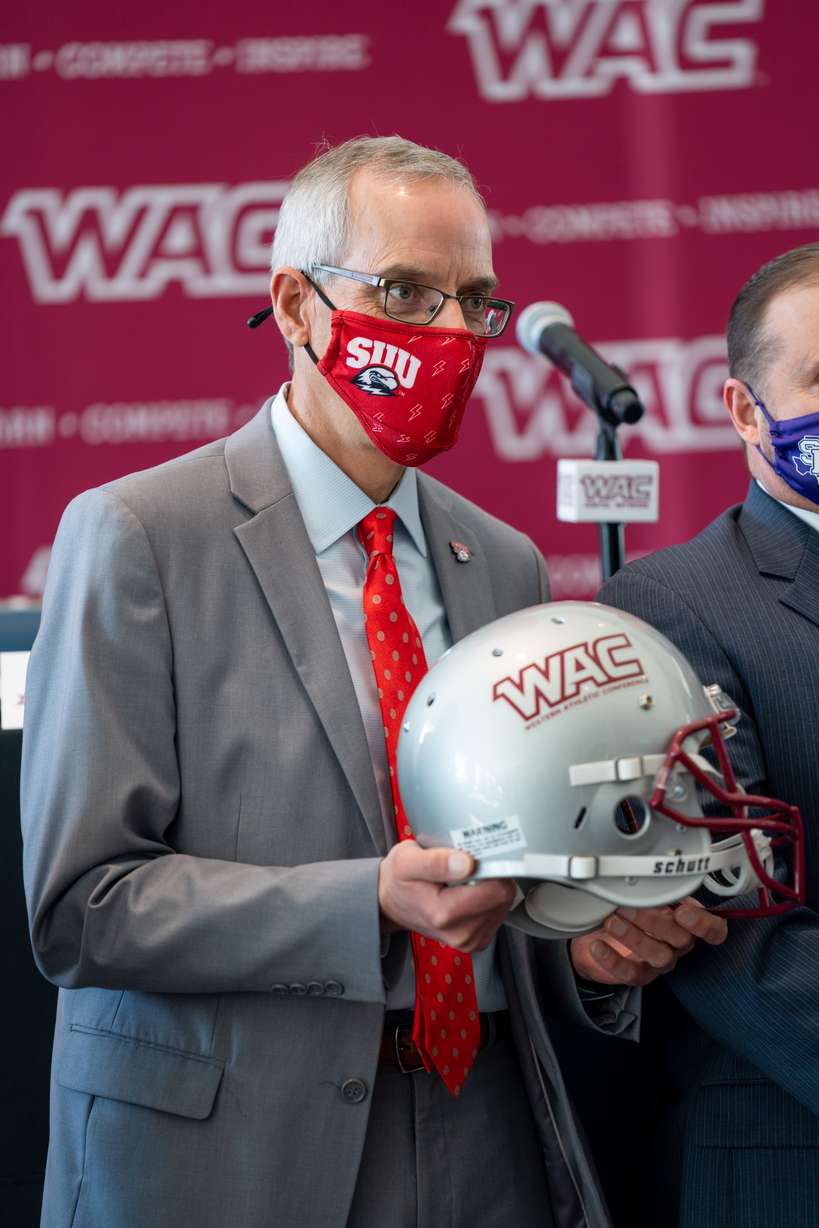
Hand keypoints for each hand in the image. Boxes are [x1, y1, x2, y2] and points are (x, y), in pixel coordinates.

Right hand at [378, 842, 515, 952]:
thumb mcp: (407, 860)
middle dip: (492, 877)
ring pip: (503, 906)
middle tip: (469, 865)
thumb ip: (436, 862)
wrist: (390, 902)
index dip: (493, 867)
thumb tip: (468, 863)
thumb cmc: (399, 877)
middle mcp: (460, 933)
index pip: (496, 890)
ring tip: (465, 879)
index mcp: (444, 913)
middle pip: (503, 898)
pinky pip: (497, 915)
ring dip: (489, 888)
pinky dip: (487, 900)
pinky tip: (469, 892)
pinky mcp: (475, 941)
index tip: (479, 856)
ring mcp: (468, 941)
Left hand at [570, 897, 727, 986]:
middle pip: (682, 939)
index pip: (714, 929)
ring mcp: (659, 961)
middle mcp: (676, 944)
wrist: (599, 932)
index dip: (705, 924)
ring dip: (634, 937)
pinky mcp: (638, 974)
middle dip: (654, 920)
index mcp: (686, 921)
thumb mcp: (642, 892)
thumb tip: (647, 872)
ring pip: (660, 956)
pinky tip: (598, 946)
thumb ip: (653, 885)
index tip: (683, 912)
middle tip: (627, 906)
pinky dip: (613, 960)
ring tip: (612, 921)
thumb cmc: (627, 907)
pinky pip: (631, 973)